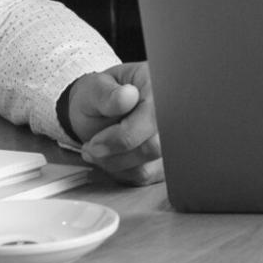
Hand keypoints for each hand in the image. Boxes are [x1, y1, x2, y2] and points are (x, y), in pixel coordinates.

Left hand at [66, 62, 162, 185]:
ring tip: (97, 151)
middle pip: (153, 147)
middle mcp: (171, 113)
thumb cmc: (98, 97)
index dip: (122, 137)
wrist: (98, 111)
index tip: (94, 142)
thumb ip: (107, 94)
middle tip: (91, 148)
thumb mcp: (94, 90)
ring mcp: (170, 138)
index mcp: (157, 86)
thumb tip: (127, 96)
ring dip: (115, 164)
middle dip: (115, 154)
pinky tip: (112, 158)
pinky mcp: (165, 160)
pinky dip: (122, 172)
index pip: (152, 119)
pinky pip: (146, 177)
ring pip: (149, 166)